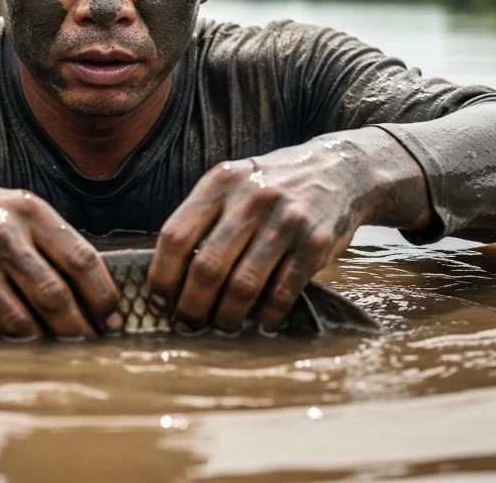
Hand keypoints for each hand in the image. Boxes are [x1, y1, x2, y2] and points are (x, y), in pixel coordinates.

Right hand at [0, 170, 121, 340]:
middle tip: (90, 347)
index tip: (113, 321)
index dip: (103, 297)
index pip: (81, 259)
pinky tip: (6, 340)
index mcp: (28, 211)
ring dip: (41, 343)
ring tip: (53, 350)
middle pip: (54, 296)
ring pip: (19, 321)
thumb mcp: (15, 209)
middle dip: (78, 330)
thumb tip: (98, 290)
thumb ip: (54, 241)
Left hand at [145, 127, 429, 334]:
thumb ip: (203, 217)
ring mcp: (285, 220)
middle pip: (206, 267)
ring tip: (221, 326)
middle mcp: (250, 199)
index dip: (162, 276)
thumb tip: (169, 275)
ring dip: (227, 316)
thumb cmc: (271, 185)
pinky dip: (268, 315)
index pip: (175, 236)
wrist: (337, 169)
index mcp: (220, 182)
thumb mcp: (233, 184)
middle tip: (187, 324)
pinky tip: (262, 322)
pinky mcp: (314, 243)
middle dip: (191, 306)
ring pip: (243, 285)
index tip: (158, 302)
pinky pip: (282, 292)